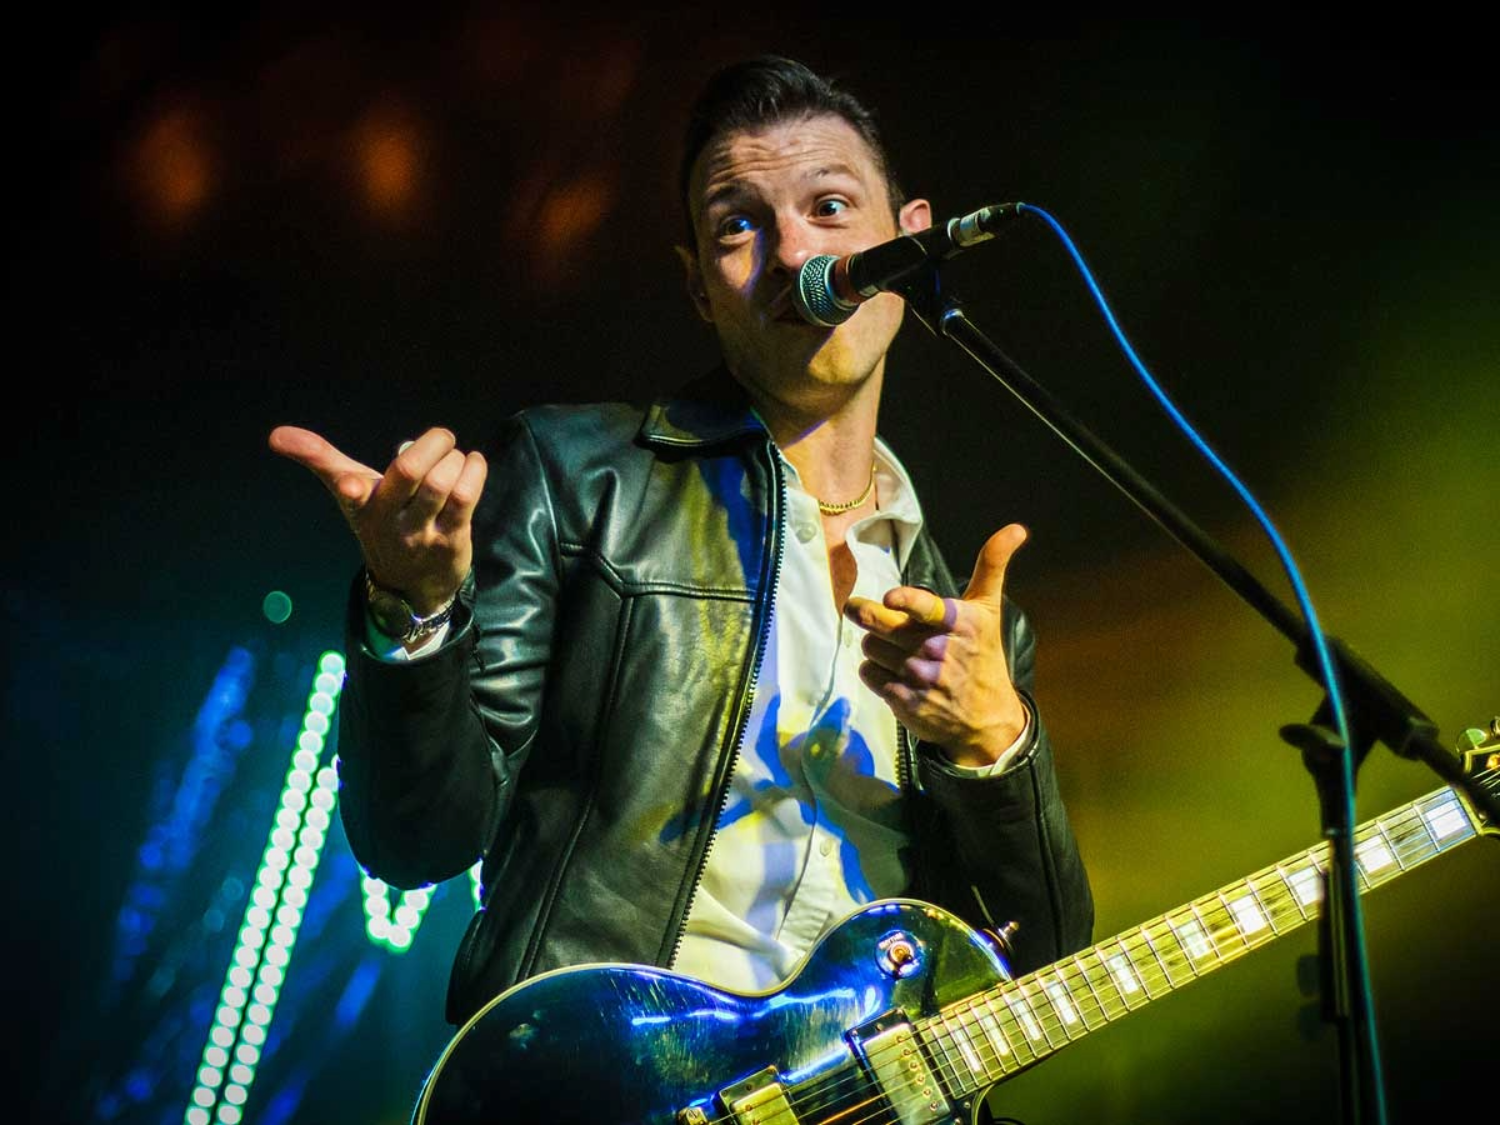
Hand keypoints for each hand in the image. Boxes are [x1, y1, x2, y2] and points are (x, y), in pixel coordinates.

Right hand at [268, 425, 487, 611]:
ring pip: (443, 481)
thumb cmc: (381, 522)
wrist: (412, 584)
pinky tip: (472, 464)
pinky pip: (466, 497)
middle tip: (441, 438)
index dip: (349, 485)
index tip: (349, 485)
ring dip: (455, 458)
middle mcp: (388, 521)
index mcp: (359, 505)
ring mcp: (420, 532)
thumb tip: (275, 435)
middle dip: (431, 443)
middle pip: (408, 472)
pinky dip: (474, 470)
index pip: (350, 494)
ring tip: (455, 457)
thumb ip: (319, 459)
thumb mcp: (349, 493)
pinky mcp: (451, 540)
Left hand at [844, 523, 1028, 767]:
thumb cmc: (982, 655)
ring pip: (870, 647)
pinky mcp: (905, 702)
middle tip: (856, 608)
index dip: (907, 601)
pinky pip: (868, 674)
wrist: (987, 717)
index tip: (890, 597)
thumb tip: (1016, 528)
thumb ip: (992, 566)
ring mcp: (920, 679)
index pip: (927, 608)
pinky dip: (873, 670)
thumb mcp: (988, 610)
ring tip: (892, 647)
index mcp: (958, 623)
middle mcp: (938, 651)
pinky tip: (892, 671)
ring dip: (874, 644)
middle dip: (865, 613)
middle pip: (880, 624)